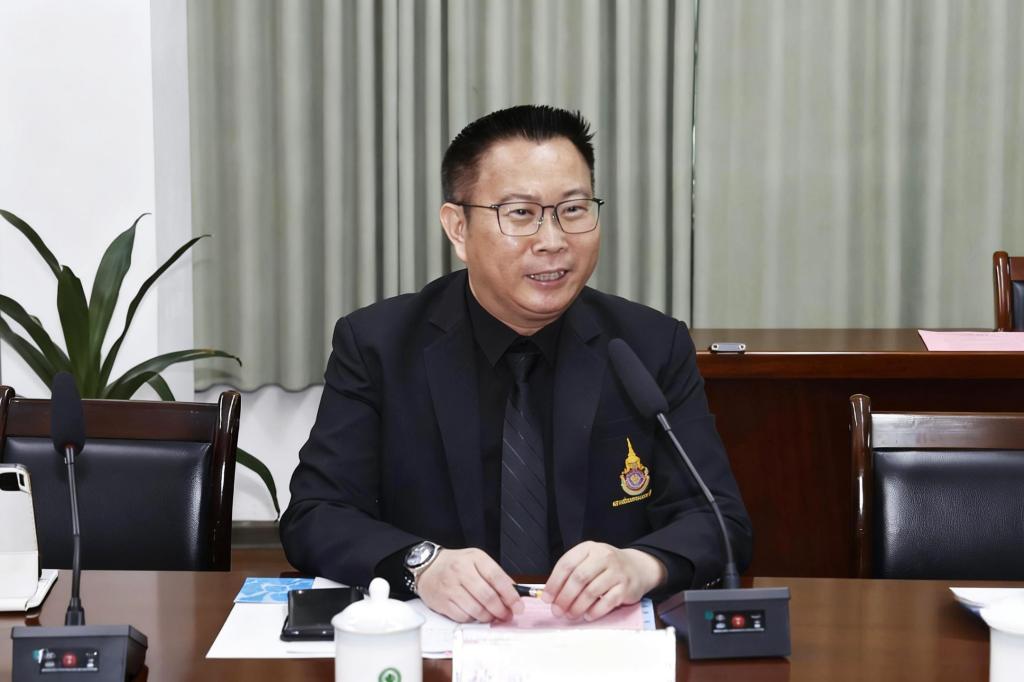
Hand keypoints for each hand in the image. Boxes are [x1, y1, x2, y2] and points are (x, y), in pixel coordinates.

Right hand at [416, 547, 524, 622]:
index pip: (496, 577)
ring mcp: (450, 587)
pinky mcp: (442, 602)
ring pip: (476, 610)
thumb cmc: (456, 565)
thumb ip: (496, 576)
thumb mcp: (478, 561)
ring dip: (488, 617)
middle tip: (507, 615)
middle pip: (487, 596)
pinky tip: (475, 614)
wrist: (428, 567)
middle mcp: (461, 571)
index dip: (510, 595)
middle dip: (501, 610)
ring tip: (492, 616)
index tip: (518, 606)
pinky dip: (472, 619)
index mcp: (475, 558)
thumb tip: (514, 595)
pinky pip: (463, 617)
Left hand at [542, 542, 666, 621]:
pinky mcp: (626, 587)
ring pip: (591, 591)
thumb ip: (571, 573)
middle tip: (557, 611)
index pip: (567, 564)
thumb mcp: (588, 561)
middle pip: (579, 578)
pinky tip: (587, 616)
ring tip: (570, 615)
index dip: (554, 583)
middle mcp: (603, 556)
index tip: (547, 598)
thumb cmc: (605, 567)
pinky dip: (594, 612)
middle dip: (565, 597)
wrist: (637, 567)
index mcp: (588, 548)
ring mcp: (616, 571)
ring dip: (577, 607)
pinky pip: (607, 602)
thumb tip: (551, 596)